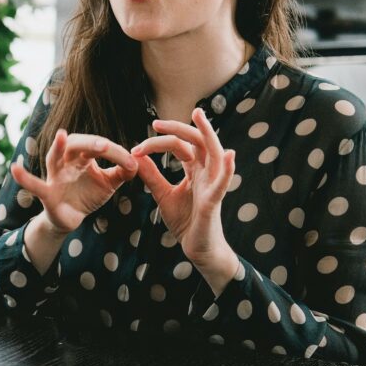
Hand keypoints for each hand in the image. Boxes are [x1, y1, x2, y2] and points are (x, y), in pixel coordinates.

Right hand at [11, 130, 137, 235]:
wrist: (71, 219)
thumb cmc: (88, 194)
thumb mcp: (109, 183)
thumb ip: (123, 172)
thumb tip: (138, 162)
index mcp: (83, 156)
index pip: (99, 147)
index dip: (115, 153)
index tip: (132, 163)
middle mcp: (66, 161)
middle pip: (75, 144)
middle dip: (90, 143)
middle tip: (104, 146)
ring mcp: (54, 176)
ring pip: (54, 157)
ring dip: (57, 147)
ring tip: (60, 136)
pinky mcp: (46, 193)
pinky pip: (34, 185)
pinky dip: (24, 178)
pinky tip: (14, 170)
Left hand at [130, 108, 238, 291]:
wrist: (196, 248)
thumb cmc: (185, 221)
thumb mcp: (163, 194)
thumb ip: (152, 176)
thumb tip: (136, 156)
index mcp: (194, 170)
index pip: (180, 146)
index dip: (159, 142)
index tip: (136, 147)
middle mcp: (206, 173)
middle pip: (196, 142)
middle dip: (178, 129)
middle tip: (156, 123)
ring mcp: (213, 185)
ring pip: (215, 153)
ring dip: (208, 134)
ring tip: (200, 117)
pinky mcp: (214, 201)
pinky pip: (223, 183)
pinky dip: (227, 169)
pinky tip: (229, 155)